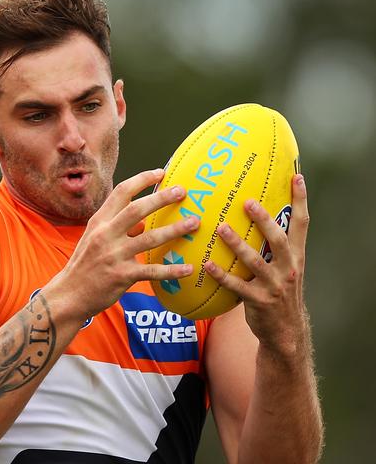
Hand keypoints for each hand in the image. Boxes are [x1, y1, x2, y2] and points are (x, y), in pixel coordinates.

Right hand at [51, 168, 199, 320]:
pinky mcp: (122, 275)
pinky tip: (188, 268)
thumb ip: (116, 228)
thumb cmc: (84, 266)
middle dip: (162, 198)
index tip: (161, 172)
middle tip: (182, 192)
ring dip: (175, 229)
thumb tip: (142, 223)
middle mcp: (105, 234)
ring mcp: (113, 255)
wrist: (69, 294)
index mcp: (99, 222)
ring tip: (194, 223)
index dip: (142, 179)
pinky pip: (152, 271)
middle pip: (137, 209)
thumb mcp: (94, 239)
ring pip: (150, 238)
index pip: (121, 192)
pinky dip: (171, 270)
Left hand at [204, 174, 309, 356]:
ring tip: (220, 228)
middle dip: (263, 219)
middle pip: (277, 238)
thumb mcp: (285, 268)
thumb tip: (253, 217)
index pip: (302, 224)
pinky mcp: (258, 301)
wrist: (285, 331)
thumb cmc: (278, 292)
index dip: (301, 200)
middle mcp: (289, 268)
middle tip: (246, 201)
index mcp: (296, 256)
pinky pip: (236, 286)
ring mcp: (274, 285)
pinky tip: (206, 265)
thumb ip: (273, 246)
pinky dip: (221, 275)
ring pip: (255, 261)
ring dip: (236, 244)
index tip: (297, 177)